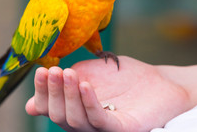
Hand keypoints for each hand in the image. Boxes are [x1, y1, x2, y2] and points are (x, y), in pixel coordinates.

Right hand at [25, 56, 191, 131]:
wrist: (160, 81)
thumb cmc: (124, 77)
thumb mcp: (90, 72)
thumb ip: (67, 79)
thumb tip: (36, 90)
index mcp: (76, 109)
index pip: (49, 109)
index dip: (41, 92)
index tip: (40, 71)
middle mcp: (85, 123)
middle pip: (59, 116)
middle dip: (52, 92)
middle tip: (52, 71)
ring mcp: (103, 127)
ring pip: (75, 120)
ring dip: (67, 95)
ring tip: (67, 73)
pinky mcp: (121, 128)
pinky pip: (99, 120)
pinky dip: (89, 102)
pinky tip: (85, 84)